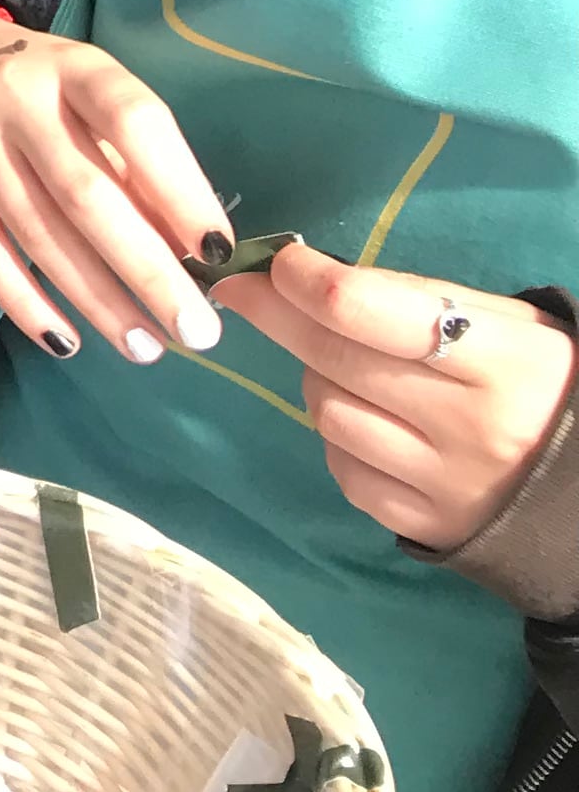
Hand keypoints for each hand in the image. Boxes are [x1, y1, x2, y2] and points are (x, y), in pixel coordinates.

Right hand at [0, 3, 232, 360]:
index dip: (180, 188)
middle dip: (148, 271)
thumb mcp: (83, 96)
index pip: (135, 123)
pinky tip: (65, 340)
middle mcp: (17, 97)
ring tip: (145, 347)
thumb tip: (187, 251)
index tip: (217, 252)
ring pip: (39, 232)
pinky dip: (24, 301)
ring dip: (97, 299)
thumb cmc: (31, 85)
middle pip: (87, 194)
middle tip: (195, 331)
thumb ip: (129, 162)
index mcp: (75, 68)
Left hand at [221, 241, 578, 550]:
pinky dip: (338, 440)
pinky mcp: (425, 527)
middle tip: (247, 291)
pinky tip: (368, 425)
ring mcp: (446, 484)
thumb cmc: (544, 385)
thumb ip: (418, 300)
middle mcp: (474, 427)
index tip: (276, 264)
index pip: (368, 311)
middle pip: (333, 358)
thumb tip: (310, 277)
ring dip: (317, 380)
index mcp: (505, 362)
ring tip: (346, 369)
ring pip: (327, 414)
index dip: (305, 281)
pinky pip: (344, 470)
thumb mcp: (507, 326)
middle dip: (278, 314)